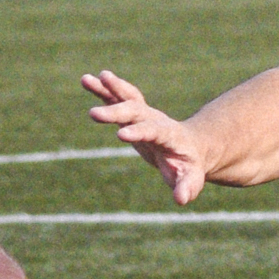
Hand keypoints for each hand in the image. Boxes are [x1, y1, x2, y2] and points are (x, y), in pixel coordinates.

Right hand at [83, 68, 209, 203]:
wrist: (191, 146)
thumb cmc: (190, 166)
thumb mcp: (191, 179)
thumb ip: (187, 187)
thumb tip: (181, 199)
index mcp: (169, 136)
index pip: (153, 131)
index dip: (138, 132)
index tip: (120, 135)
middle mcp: (155, 120)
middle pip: (135, 112)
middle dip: (116, 112)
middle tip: (94, 114)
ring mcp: (144, 114)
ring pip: (126, 97)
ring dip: (108, 88)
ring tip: (87, 79)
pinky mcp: (133, 114)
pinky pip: (117, 98)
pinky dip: (103, 89)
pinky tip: (87, 80)